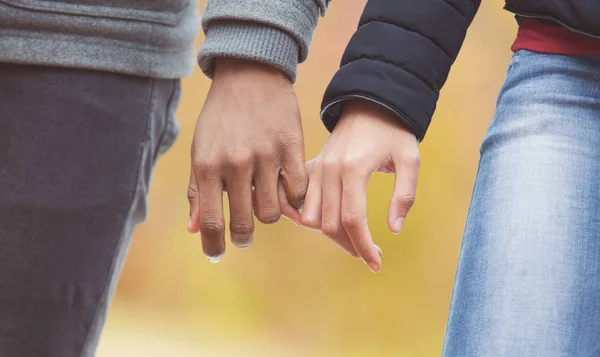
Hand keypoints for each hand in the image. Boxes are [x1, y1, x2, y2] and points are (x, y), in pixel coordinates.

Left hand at [187, 58, 305, 261]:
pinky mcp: (291, 149)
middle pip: (242, 223)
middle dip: (242, 237)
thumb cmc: (220, 116)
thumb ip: (196, 190)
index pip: (211, 221)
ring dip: (267, 216)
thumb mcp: (200, 149)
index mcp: (207, 165)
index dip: (213, 245)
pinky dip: (292, 200)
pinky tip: (285, 192)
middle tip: (243, 236)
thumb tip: (195, 230)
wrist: (250, 75)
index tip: (216, 254)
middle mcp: (235, 163)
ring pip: (272, 213)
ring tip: (263, 204)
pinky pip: (296, 192)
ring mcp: (265, 156)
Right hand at [301, 100, 419, 271]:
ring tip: (354, 240)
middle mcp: (330, 170)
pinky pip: (302, 202)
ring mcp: (317, 169)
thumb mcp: (410, 159)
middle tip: (371, 255)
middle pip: (329, 225)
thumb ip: (404, 195)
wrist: (369, 102)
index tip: (376, 263)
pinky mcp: (311, 168)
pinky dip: (310, 219)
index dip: (363, 246)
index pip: (351, 220)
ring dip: (331, 236)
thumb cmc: (394, 131)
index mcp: (354, 168)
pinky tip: (329, 226)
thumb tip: (393, 229)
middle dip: (350, 246)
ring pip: (312, 218)